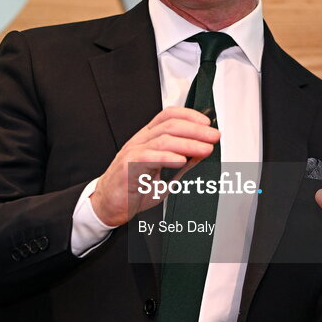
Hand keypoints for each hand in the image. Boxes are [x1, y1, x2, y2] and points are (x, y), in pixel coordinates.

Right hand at [90, 106, 218, 226]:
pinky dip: (167, 157)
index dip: (189, 115)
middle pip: (170, 126)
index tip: (207, 124)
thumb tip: (202, 152)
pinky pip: (148, 158)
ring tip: (205, 149)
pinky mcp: (127, 167)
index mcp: (147, 139)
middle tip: (213, 136)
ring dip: (188, 143)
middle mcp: (139, 141)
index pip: (168, 116)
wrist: (108, 206)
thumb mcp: (164, 175)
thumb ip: (182, 163)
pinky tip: (182, 160)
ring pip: (163, 140)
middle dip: (196, 130)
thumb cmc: (133, 189)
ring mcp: (132, 152)